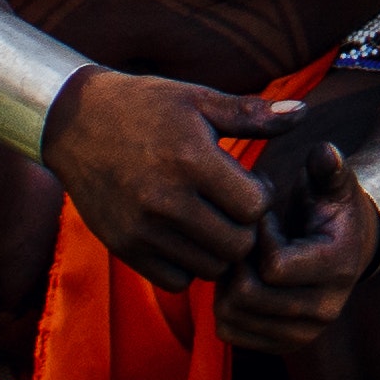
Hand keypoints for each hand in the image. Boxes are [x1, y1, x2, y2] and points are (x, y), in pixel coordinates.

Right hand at [42, 64, 303, 287]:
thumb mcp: (198, 100)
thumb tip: (305, 114)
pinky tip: (185, 236)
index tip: (247, 181)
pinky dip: (188, 265)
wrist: (74, 122)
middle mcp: (165, 200)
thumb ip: (252, 115)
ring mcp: (142, 229)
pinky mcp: (124, 247)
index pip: (254, 206)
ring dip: (218, 249)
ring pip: (209, 267)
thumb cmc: (145, 106)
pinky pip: (176, 280)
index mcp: (190, 159)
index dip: (259, 195)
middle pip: (236, 244)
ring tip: (210, 220)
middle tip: (232, 206)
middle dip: (244, 228)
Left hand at [218, 135, 379, 353]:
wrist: (345, 251)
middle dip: (236, 261)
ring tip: (242, 258)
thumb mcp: (333, 185)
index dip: (257, 237)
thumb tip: (325, 153)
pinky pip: (229, 333)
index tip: (262, 217)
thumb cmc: (331, 209)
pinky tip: (240, 280)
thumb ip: (329, 168)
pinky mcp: (282, 345)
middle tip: (242, 238)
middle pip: (248, 296)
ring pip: (232, 317)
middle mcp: (325, 310)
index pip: (274, 266)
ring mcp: (303, 334)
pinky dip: (225, 305)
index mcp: (338, 267)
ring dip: (227, 283)